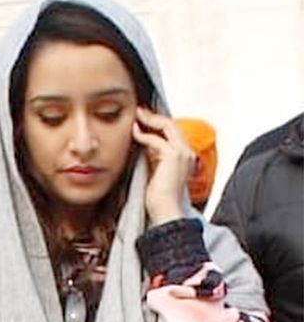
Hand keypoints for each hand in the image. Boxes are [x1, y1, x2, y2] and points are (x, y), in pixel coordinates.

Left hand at [132, 107, 194, 223]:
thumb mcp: (156, 170)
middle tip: (139, 111)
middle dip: (154, 116)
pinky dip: (144, 134)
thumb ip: (154, 156)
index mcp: (184, 156)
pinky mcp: (173, 157)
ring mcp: (182, 154)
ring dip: (150, 119)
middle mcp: (186, 152)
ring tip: (137, 115)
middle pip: (172, 125)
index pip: (173, 131)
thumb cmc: (159, 196)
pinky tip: (134, 132)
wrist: (165, 210)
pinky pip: (157, 140)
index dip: (158, 122)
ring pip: (167, 126)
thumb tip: (145, 143)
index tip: (143, 118)